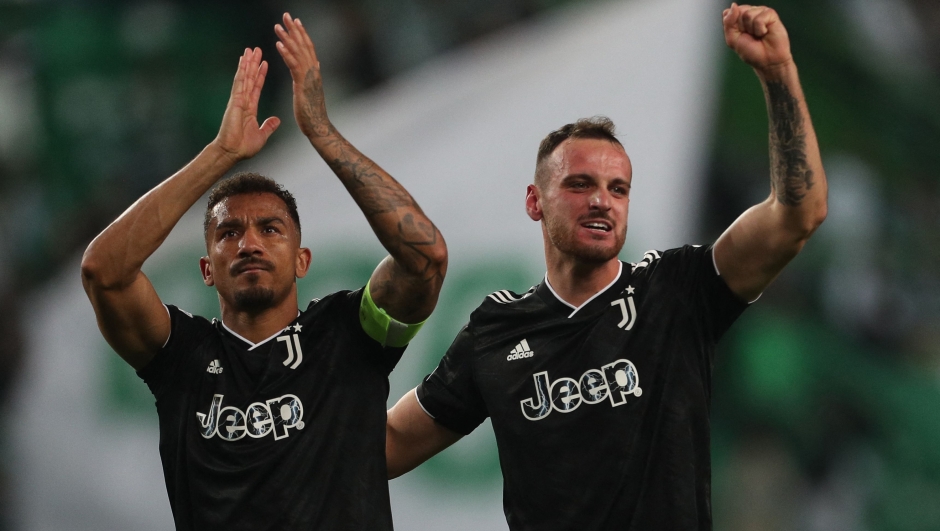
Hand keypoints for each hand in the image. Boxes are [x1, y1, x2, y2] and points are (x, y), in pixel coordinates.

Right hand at [213, 48, 280, 161]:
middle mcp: (243, 101)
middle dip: (253, 64)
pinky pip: (240, 83)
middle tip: (257, 50)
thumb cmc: (243, 147)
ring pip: (244, 77)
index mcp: (250, 108)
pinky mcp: (235, 101)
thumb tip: (276, 120)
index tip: (264, 64)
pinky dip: (242, 71)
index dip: (260, 75)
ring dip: (248, 63)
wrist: (232, 152)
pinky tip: (244, 61)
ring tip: (251, 50)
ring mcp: (238, 100)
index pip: (256, 87)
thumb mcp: (262, 135)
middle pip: (249, 78)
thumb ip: (268, 126)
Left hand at [275, 13, 332, 137]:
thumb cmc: (313, 115)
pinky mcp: (303, 85)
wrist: (318, 127)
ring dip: (288, 38)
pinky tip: (279, 44)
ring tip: (278, 26)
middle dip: (295, 30)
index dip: (301, 34)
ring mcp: (309, 77)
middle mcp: (313, 72)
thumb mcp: (310, 93)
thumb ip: (310, 79)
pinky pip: (293, 66)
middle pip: (304, 46)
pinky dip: (286, 54)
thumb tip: (312, 69)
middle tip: (287, 15)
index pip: (307, 49)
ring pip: (298, 53)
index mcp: (313, 73)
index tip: (295, 22)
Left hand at [723, 3, 792, 73]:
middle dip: (742, 27)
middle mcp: (749, 12)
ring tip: (758, 35)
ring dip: (752, 29)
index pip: (729, 12)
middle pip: (738, 11)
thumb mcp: (732, 39)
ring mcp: (760, 12)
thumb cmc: (751, 51)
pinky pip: (760, 18)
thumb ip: (728, 22)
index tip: (740, 35)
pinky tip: (765, 33)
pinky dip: (760, 29)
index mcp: (738, 18)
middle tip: (750, 35)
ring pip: (748, 14)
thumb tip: (734, 5)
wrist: (767, 61)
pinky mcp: (770, 14)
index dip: (732, 26)